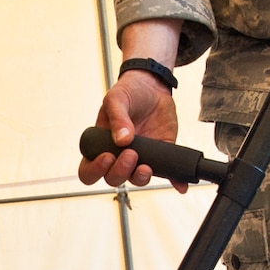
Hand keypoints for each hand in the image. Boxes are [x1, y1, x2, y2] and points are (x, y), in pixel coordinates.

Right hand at [78, 71, 180, 189]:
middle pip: (113, 178)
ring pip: (136, 179)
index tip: (107, 157)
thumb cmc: (128, 92)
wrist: (152, 85)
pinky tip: (180, 184)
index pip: (89, 170)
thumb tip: (123, 139)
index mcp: (101, 145)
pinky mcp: (159, 155)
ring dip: (140, 177)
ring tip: (146, 165)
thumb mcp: (117, 99)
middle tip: (131, 153)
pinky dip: (174, 180)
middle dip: (121, 171)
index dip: (95, 170)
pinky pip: (165, 172)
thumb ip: (117, 118)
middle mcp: (118, 156)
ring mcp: (140, 157)